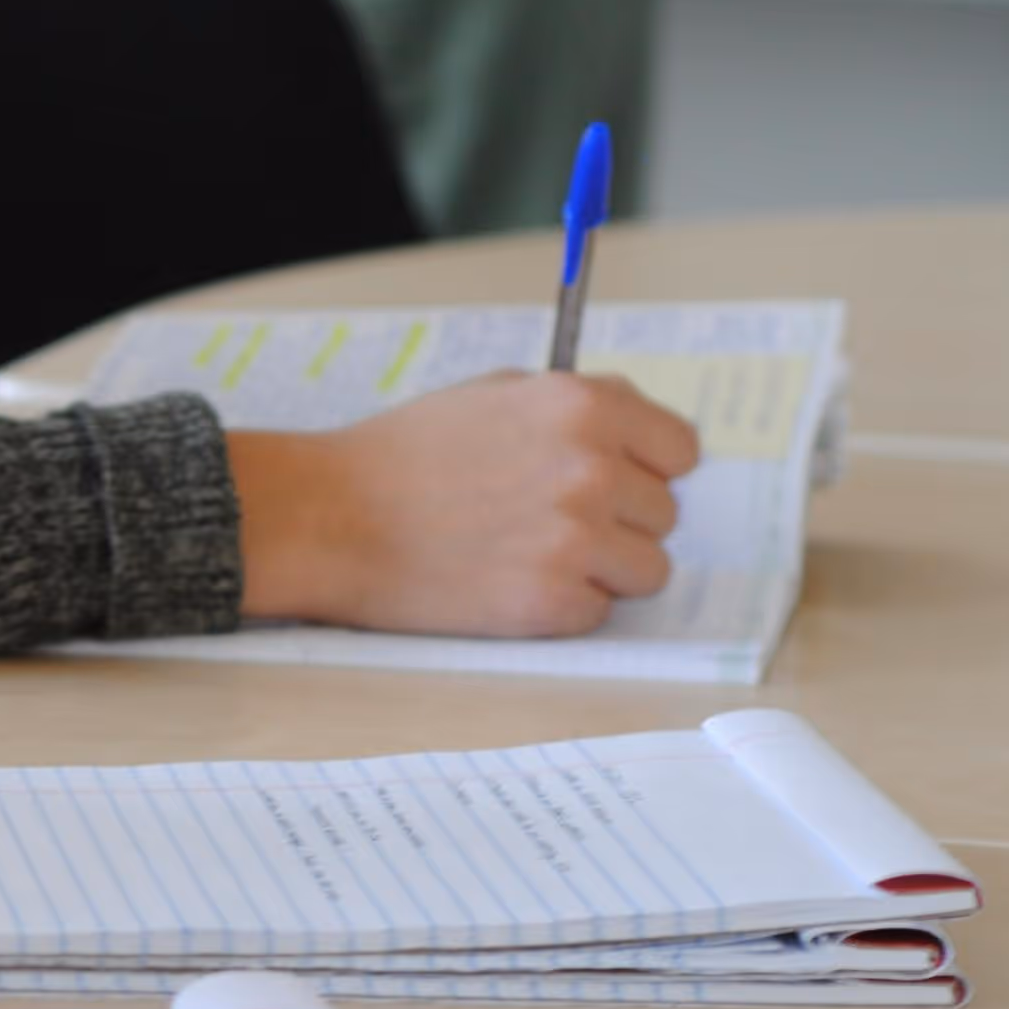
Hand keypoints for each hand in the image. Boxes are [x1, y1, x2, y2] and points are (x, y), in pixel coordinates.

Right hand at [227, 373, 704, 636]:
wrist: (328, 518)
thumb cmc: (401, 455)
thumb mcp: (496, 394)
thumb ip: (577, 409)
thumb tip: (639, 441)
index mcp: (585, 407)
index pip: (680, 451)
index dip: (645, 470)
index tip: (613, 483)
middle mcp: (592, 469)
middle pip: (664, 516)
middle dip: (617, 522)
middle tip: (547, 524)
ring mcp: (576, 540)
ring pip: (647, 571)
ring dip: (601, 570)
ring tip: (533, 557)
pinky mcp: (550, 603)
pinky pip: (598, 613)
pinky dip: (560, 608)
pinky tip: (507, 584)